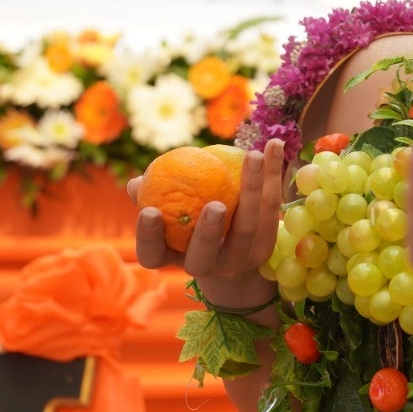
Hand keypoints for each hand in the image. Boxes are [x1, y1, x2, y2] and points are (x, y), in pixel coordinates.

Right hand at [129, 140, 285, 306]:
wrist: (234, 251)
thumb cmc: (190, 224)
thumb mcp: (170, 215)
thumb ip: (155, 197)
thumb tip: (137, 182)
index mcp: (175, 258)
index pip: (154, 256)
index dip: (149, 237)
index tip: (150, 211)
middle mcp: (207, 265)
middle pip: (206, 254)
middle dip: (209, 231)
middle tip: (216, 205)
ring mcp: (239, 260)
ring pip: (248, 228)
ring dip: (253, 189)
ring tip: (254, 156)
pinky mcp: (266, 247)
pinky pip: (272, 207)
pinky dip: (274, 174)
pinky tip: (274, 146)